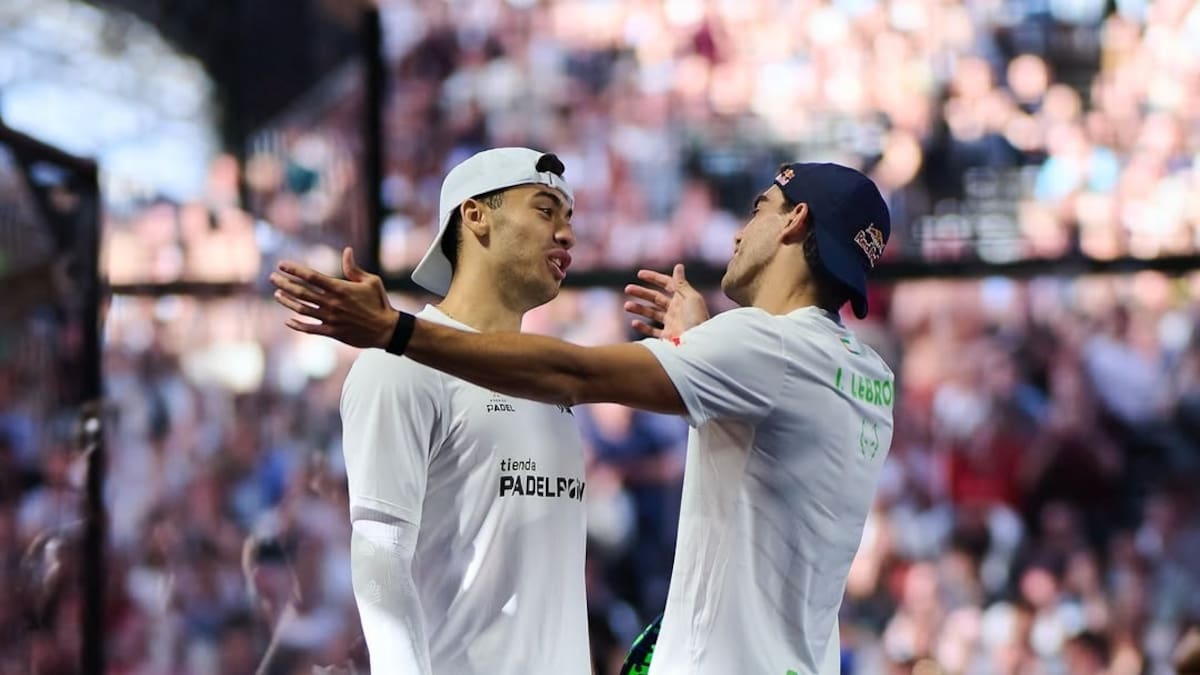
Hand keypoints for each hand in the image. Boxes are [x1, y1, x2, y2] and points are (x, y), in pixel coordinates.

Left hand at [270, 247, 397, 348]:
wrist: (386, 330)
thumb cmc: (380, 303)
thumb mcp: (371, 281)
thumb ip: (354, 268)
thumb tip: (347, 251)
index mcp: (340, 289)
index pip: (311, 277)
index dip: (294, 270)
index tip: (282, 264)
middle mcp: (332, 303)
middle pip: (301, 292)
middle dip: (284, 283)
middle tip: (272, 278)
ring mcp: (331, 319)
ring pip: (302, 309)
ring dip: (287, 301)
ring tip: (277, 295)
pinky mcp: (332, 332)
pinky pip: (310, 329)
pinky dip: (297, 325)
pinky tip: (288, 320)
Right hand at [623, 263, 708, 339]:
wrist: (700, 345)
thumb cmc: (697, 320)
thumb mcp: (691, 298)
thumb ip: (682, 284)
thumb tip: (678, 266)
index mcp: (683, 298)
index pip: (667, 284)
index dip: (654, 278)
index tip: (639, 274)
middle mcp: (676, 310)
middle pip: (656, 298)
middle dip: (641, 293)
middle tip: (627, 289)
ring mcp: (671, 324)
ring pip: (651, 313)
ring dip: (639, 308)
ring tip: (627, 306)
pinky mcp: (668, 337)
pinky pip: (652, 331)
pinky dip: (642, 327)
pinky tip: (634, 322)